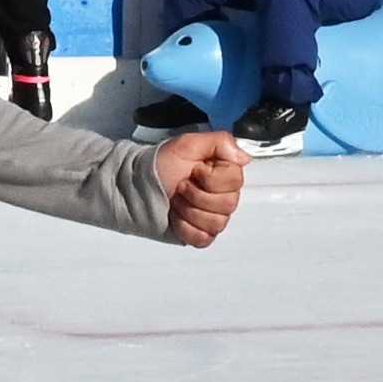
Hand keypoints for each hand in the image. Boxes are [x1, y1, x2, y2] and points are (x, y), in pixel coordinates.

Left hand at [153, 130, 244, 248]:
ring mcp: (213, 216)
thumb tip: (245, 157)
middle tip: (181, 187)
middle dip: (197, 195)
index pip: (235, 181)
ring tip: (176, 200)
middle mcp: (223, 195)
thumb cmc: (160, 165)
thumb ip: (220, 143)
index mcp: (223, 173)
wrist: (137, 186)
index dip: (211, 178)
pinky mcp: (201, 234)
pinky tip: (176, 217)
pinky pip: (205, 238)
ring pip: (217, 223)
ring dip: (190, 211)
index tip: (194, 171)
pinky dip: (186, 228)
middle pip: (228, 204)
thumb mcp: (187, 144)